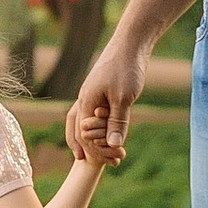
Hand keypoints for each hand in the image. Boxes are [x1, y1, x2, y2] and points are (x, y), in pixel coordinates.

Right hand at [66, 34, 145, 166]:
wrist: (129, 44)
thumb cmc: (125, 68)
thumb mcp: (124, 98)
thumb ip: (117, 122)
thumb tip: (112, 145)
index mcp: (86, 102)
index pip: (85, 135)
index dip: (98, 151)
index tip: (114, 162)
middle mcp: (84, 99)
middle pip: (78, 130)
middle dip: (91, 148)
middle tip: (104, 164)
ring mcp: (92, 95)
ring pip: (84, 122)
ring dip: (92, 138)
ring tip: (96, 152)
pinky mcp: (101, 90)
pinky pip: (93, 114)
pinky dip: (98, 126)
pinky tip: (107, 130)